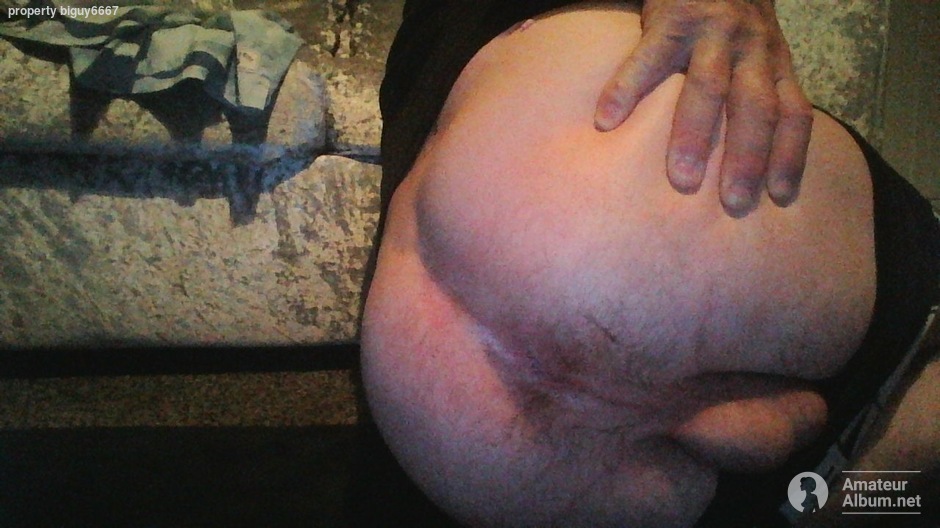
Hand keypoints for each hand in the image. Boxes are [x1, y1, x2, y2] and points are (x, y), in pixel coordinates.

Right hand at [594, 0, 812, 215]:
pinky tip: (607, 120)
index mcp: (773, 61)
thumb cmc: (729, 15)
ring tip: (681, 178)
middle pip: (755, 106)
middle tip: (735, 202)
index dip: (790, 155)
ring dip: (695, 135)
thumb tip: (756, 154)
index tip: (779, 197)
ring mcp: (712, 33)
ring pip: (709, 86)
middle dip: (747, 157)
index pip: (793, 112)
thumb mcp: (759, 47)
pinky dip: (627, 89)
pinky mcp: (671, 18)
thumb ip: (760, 86)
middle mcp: (751, 48)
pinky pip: (649, 58)